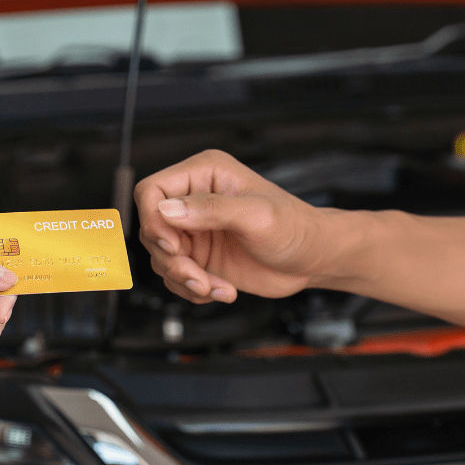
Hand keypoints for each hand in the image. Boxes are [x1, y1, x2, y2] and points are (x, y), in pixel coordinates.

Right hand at [134, 150, 331, 302]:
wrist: (313, 259)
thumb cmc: (295, 228)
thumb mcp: (256, 215)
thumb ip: (211, 210)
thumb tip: (167, 209)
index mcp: (204, 174)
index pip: (152, 190)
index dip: (152, 219)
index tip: (172, 245)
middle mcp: (194, 200)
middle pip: (152, 229)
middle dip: (173, 259)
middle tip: (199, 275)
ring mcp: (195, 231)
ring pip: (161, 257)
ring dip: (184, 278)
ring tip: (215, 287)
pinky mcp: (200, 257)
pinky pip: (175, 276)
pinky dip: (193, 289)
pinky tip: (221, 290)